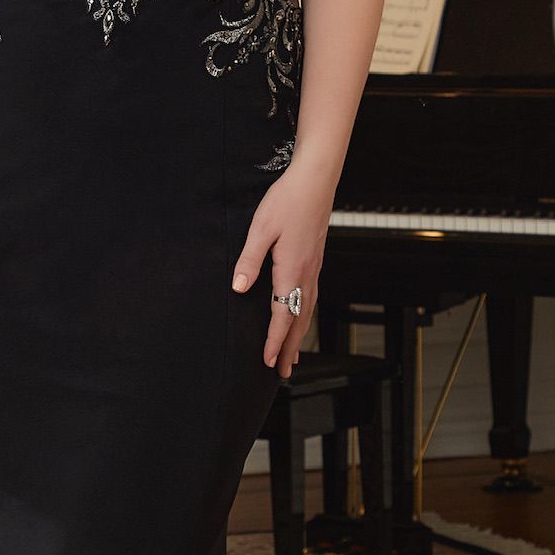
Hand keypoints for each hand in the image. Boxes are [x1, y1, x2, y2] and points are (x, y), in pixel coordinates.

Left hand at [230, 164, 331, 377]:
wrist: (316, 180)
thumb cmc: (286, 201)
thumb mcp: (261, 229)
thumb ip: (249, 259)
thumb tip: (238, 288)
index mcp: (292, 270)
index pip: (282, 315)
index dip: (273, 341)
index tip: (265, 362)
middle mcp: (307, 274)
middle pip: (298, 321)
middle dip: (288, 348)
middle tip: (280, 373)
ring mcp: (315, 269)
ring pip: (307, 311)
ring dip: (298, 337)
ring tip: (292, 357)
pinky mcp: (316, 261)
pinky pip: (311, 298)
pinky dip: (305, 317)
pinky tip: (301, 319)